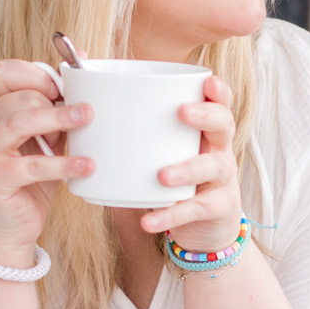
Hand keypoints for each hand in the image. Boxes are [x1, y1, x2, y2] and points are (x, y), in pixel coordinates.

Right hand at [0, 59, 92, 264]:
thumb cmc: (28, 181)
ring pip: (18, 122)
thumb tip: (82, 73)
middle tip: (84, 113)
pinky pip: (32, 165)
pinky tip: (87, 165)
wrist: (7, 229)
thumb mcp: (44, 141)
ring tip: (88, 118)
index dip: (35, 73)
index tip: (64, 85)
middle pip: (17, 96)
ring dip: (57, 118)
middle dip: (53, 101)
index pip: (2, 72)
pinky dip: (63, 164)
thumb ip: (54, 112)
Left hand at [140, 74, 241, 253]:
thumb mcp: (167, 152)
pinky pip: (196, 210)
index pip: (219, 104)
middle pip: (224, 125)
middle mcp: (220, 150)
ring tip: (161, 175)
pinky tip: (149, 221)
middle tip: (181, 112)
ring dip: (187, 169)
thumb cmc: (177, 179)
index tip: (207, 81)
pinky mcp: (218, 209)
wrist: (205, 228)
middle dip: (206, 115)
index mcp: (207, 131)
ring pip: (212, 167)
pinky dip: (171, 216)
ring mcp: (222, 180)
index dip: (218, 91)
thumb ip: (139, 130)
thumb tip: (85, 98)